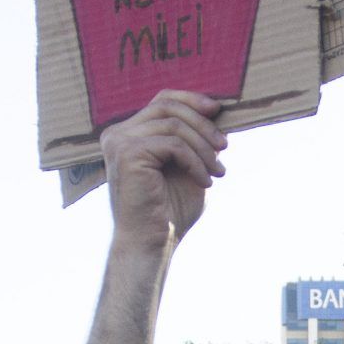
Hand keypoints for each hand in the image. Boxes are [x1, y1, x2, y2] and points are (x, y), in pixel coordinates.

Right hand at [102, 90, 226, 252]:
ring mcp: (119, 142)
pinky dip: (195, 161)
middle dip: (202, 123)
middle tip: (225, 146)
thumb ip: (194, 137)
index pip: (162, 101)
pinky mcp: (128, 153)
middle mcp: (118, 134)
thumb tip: (215, 109)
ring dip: (203, 147)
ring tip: (217, 170)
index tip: (218, 109)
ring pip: (174, 125)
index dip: (191, 99)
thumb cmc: (169, 210)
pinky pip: (174, 144)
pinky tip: (204, 181)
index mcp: (128, 134)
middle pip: (167, 106)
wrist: (152, 243)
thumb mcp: (188, 165)